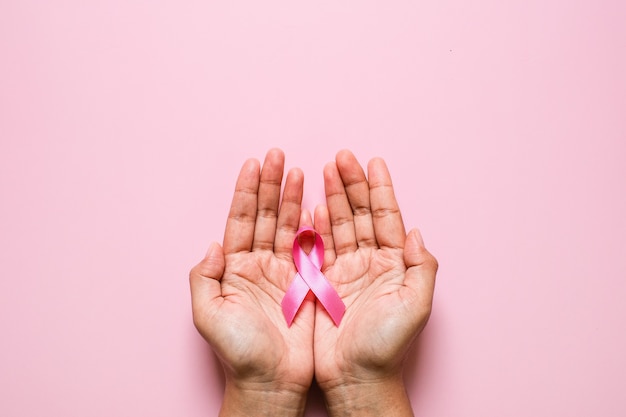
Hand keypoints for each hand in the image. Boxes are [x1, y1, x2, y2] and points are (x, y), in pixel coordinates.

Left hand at [189, 149, 313, 416]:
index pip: (241, 221)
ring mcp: (283, 273)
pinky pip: (310, 249)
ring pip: (288, 227)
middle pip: (265, 216)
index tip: (253, 164)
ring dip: (292, 199)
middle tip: (278, 156)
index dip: (246, 192)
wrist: (272, 382)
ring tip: (298, 171)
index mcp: (234, 269)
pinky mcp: (306, 285)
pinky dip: (313, 227)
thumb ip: (204, 277)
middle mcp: (257, 266)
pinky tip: (315, 206)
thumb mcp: (208, 315)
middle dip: (270, 185)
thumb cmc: (238, 353)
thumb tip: (214, 244)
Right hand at [313, 150, 437, 416]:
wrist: (355, 376)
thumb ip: (422, 267)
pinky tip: (312, 207)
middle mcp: (370, 262)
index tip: (373, 162)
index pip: (386, 217)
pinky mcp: (323, 284)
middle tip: (342, 157)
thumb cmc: (387, 345)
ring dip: (333, 198)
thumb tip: (417, 232)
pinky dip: (315, 226)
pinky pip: (318, 247)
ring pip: (338, 225)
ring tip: (325, 170)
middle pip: (360, 214)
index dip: (380, 189)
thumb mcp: (416, 306)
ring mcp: (345, 271)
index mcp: (393, 264)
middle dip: (352, 184)